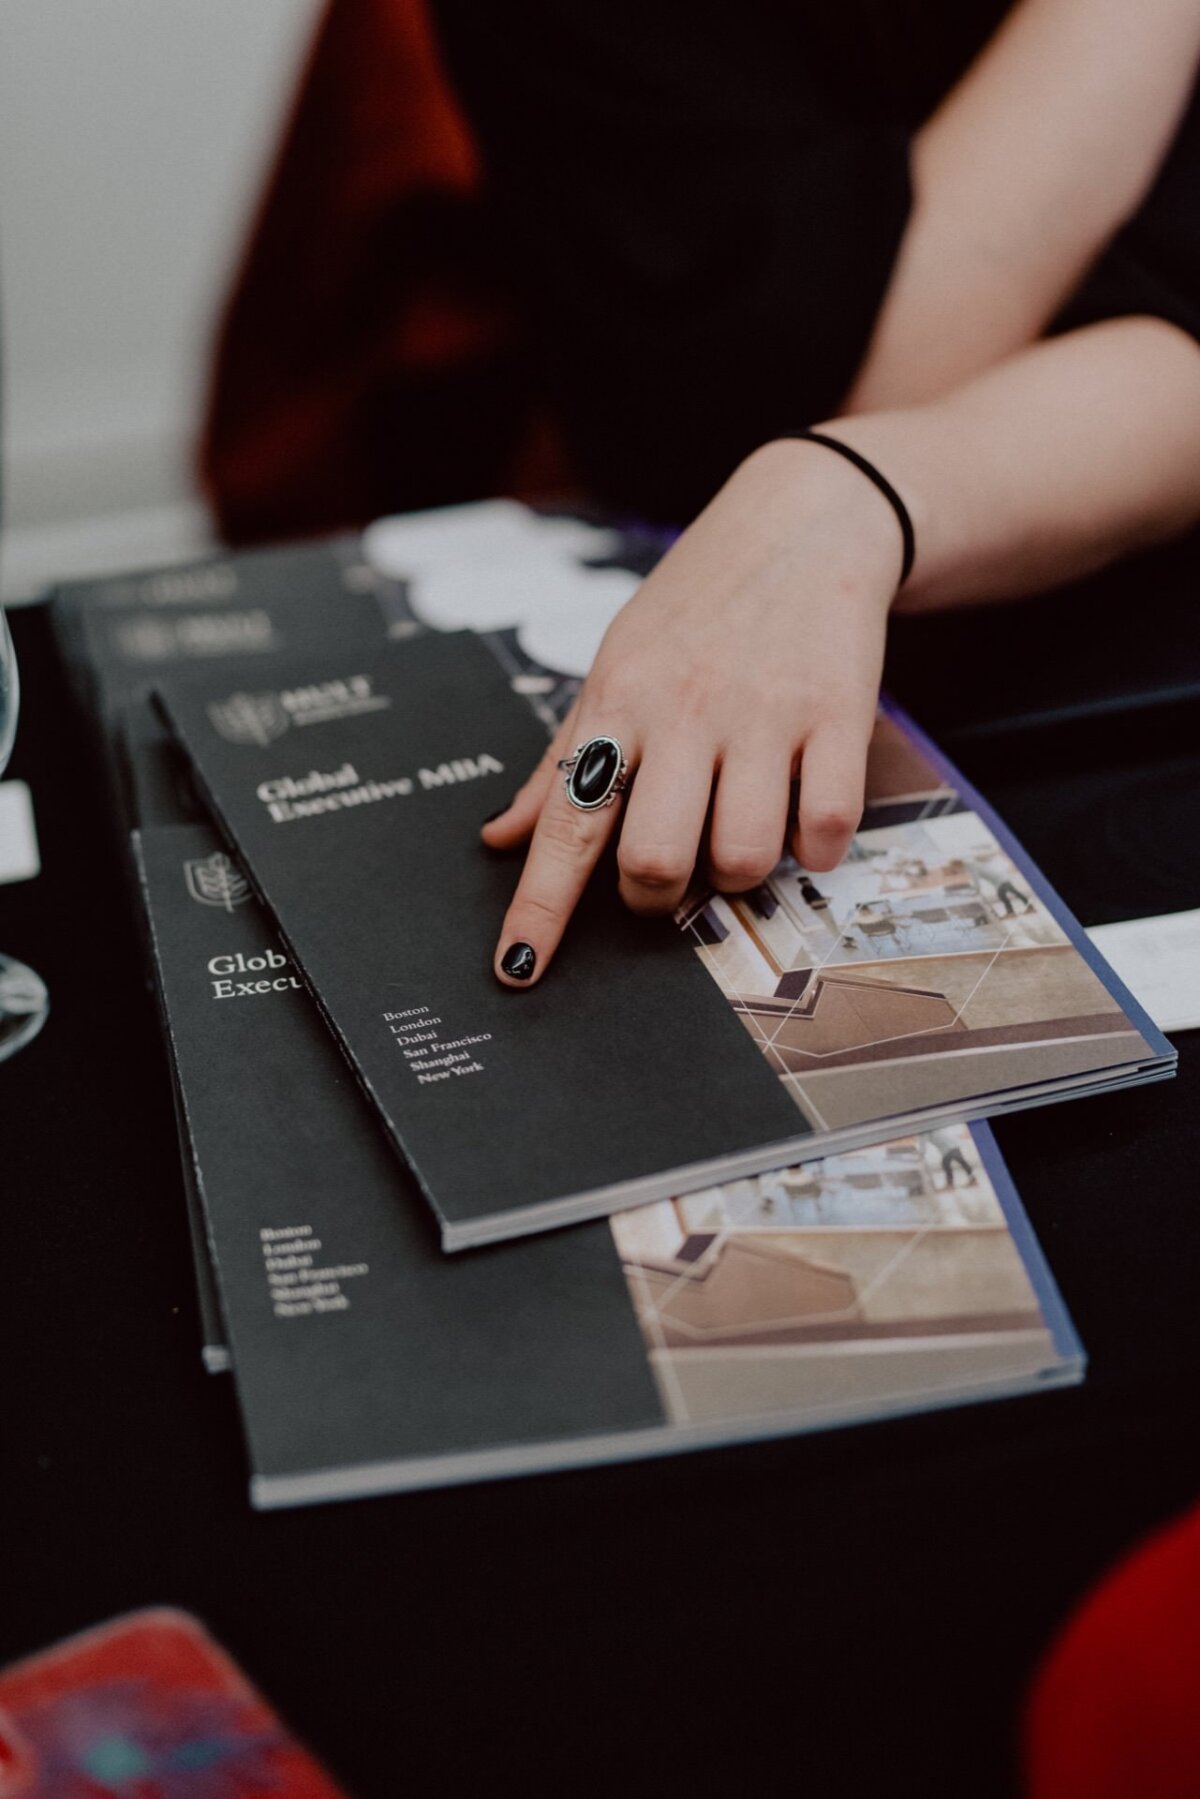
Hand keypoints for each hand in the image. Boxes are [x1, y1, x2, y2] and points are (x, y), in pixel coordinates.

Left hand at [483, 437, 905, 985]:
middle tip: (666, 873)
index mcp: (618, 702)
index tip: (518, 969)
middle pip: (655, 860)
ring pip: (743, 859)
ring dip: (737, 873)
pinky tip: (800, 816)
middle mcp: (685, 712)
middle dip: (655, 896)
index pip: (565, 825)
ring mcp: (765, 717)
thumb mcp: (613, 664)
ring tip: (737, 832)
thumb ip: (559, 760)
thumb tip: (498, 838)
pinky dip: (812, 849)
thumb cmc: (697, 605)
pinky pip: (825, 830)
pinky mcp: (839, 718)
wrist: (803, 522)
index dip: (539, 908)